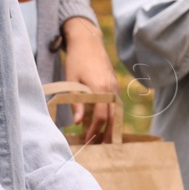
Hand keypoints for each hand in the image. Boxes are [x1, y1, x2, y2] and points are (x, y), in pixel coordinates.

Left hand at [63, 18, 119, 143]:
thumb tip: (78, 122)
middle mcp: (111, 89)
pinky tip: (105, 125)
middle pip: (113, 118)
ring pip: (117, 113)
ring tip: (104, 141)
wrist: (88, 42)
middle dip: (107, 134)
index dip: (94, 130)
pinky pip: (116, 106)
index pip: (101, 116)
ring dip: (111, 127)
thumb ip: (76, 102)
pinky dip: (112, 117)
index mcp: (100, 88)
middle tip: (100, 148)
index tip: (86, 139)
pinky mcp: (115, 86)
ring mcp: (115, 87)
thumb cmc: (76, 60)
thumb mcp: (71, 80)